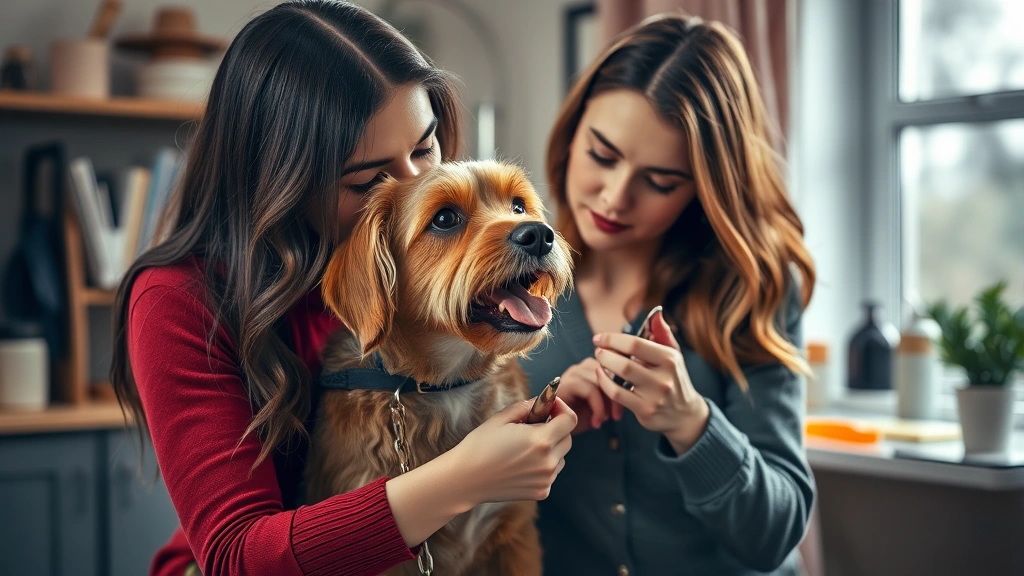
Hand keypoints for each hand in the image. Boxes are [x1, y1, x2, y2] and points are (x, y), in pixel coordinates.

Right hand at [452, 396, 576, 502]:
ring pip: (561, 457)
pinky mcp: (541, 492)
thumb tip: (542, 402)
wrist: (465, 479)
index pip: (569, 420)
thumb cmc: (480, 446)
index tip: (550, 406)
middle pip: (568, 438)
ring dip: (551, 448)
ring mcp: (546, 479)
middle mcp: (548, 461)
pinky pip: (551, 473)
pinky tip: (521, 464)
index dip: (562, 408)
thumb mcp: (501, 418)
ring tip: (525, 447)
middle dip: (556, 428)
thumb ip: (526, 407)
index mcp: (540, 440)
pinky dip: (543, 466)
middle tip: (536, 425)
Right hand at [557, 357, 622, 433]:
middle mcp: (582, 367)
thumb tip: (635, 392)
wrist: (554, 430)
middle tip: (618, 417)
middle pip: (609, 371)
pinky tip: (597, 422)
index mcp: (593, 368)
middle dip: (617, 394)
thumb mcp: (603, 406)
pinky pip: (590, 390)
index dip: (624, 383)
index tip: (628, 404)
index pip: (616, 365)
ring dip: (608, 402)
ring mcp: (573, 373)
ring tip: (607, 420)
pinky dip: (597, 408)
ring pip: (601, 379)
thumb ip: (615, 395)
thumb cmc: (580, 419)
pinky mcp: (566, 383)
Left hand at [592, 309, 709, 453]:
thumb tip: (656, 312)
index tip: (599, 337)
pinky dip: (604, 383)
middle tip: (598, 350)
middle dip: (606, 353)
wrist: (685, 415)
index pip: (636, 344)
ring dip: (604, 366)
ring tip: (599, 360)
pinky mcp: (645, 410)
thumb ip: (663, 334)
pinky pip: (617, 394)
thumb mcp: (674, 355)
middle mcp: (664, 377)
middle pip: (625, 362)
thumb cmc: (674, 378)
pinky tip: (601, 376)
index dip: (613, 339)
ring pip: (620, 377)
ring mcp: (654, 396)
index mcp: (669, 359)